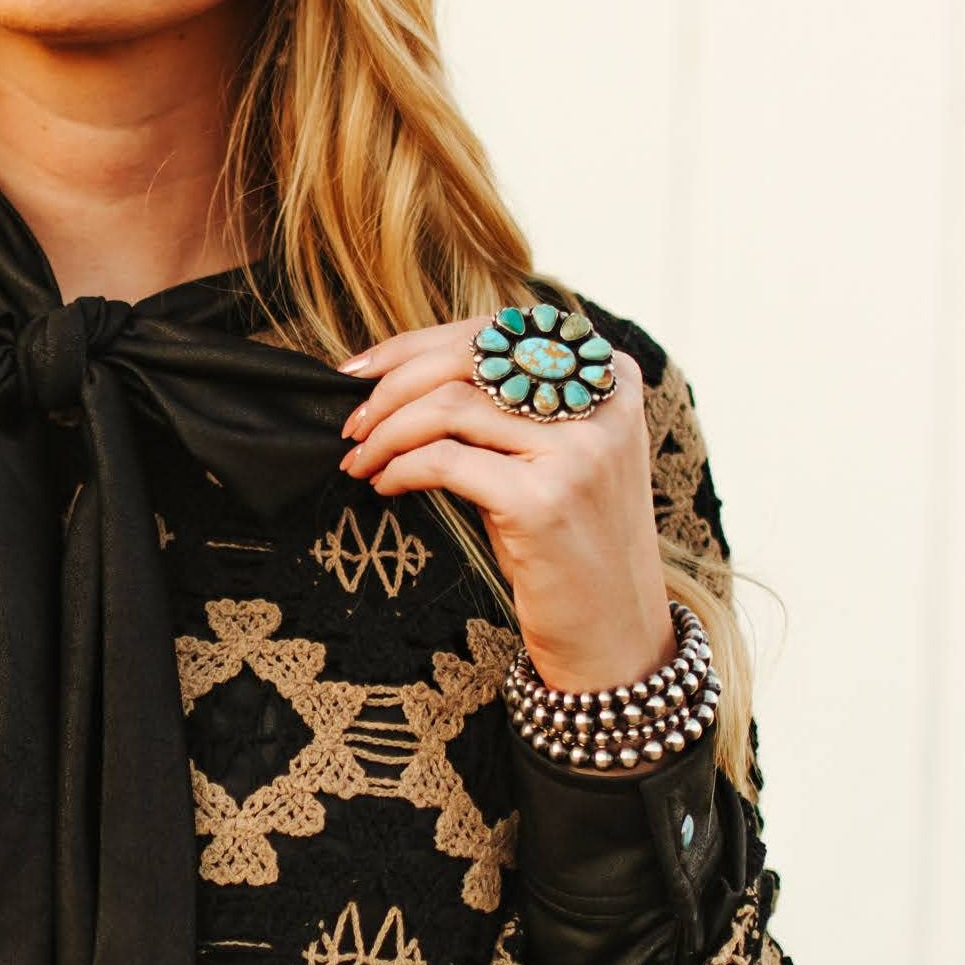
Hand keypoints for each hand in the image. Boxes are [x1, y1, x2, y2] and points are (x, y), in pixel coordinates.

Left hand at [335, 320, 672, 691]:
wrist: (612, 633)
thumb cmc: (570, 544)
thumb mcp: (554, 458)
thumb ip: (505, 409)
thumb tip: (403, 377)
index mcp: (609, 376)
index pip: (496, 331)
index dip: (417, 345)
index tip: (362, 369)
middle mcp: (600, 404)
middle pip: (468, 357)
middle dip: (391, 382)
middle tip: (352, 420)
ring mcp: (577, 451)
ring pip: (447, 406)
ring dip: (386, 431)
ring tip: (359, 458)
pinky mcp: (543, 501)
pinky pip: (443, 461)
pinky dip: (399, 468)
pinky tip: (385, 484)